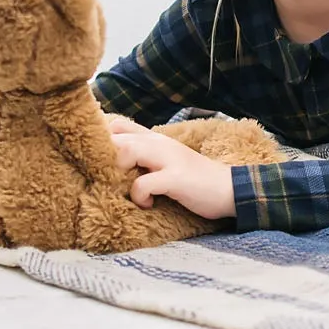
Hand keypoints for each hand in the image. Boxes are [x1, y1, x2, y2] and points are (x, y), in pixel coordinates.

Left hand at [110, 126, 237, 219]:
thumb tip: (115, 165)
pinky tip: (148, 204)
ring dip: (118, 173)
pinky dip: (139, 196)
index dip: (101, 140)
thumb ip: (145, 157)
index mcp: (155, 138)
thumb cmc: (195, 179)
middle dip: (103, 159)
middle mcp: (159, 143)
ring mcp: (169, 158)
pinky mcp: (176, 178)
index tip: (98, 162)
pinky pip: (143, 184)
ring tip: (125, 189)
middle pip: (115, 136)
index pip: (117, 124)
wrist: (231, 189)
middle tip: (108, 181)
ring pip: (127, 152)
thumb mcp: (167, 161)